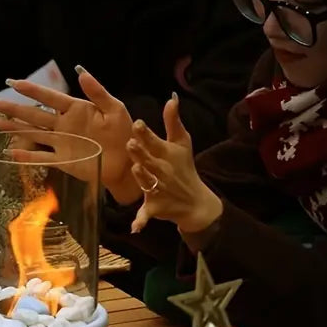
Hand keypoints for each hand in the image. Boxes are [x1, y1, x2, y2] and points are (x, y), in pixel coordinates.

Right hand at [0, 66, 135, 193]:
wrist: (129, 161)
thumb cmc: (124, 133)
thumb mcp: (115, 109)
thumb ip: (98, 92)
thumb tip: (81, 72)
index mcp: (76, 109)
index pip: (50, 97)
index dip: (33, 90)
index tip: (15, 83)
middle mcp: (64, 124)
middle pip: (35, 115)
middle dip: (15, 109)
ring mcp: (62, 142)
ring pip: (34, 133)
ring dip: (16, 128)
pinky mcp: (64, 160)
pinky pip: (43, 157)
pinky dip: (27, 156)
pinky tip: (11, 152)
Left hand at [127, 93, 223, 233]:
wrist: (195, 202)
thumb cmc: (185, 168)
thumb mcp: (182, 143)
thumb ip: (173, 122)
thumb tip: (171, 99)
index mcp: (167, 154)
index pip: (155, 141)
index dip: (147, 134)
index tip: (138, 124)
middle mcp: (162, 171)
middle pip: (149, 160)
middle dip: (141, 153)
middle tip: (131, 143)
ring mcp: (158, 189)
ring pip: (147, 182)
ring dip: (143, 177)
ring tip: (136, 169)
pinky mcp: (154, 206)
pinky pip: (146, 214)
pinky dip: (141, 221)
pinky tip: (135, 227)